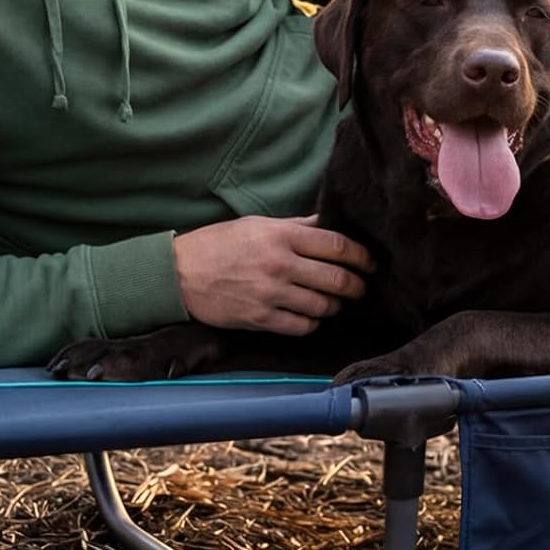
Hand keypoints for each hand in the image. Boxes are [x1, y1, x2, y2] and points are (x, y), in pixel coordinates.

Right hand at [172, 214, 372, 335]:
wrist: (179, 274)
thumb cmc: (217, 244)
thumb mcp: (256, 224)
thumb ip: (295, 226)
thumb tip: (327, 224)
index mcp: (281, 236)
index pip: (337, 246)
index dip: (361, 256)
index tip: (369, 262)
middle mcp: (280, 264)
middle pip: (337, 279)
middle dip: (356, 286)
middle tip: (360, 287)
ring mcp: (271, 294)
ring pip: (323, 306)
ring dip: (333, 305)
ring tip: (331, 301)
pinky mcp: (261, 318)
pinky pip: (303, 326)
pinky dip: (312, 322)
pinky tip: (308, 314)